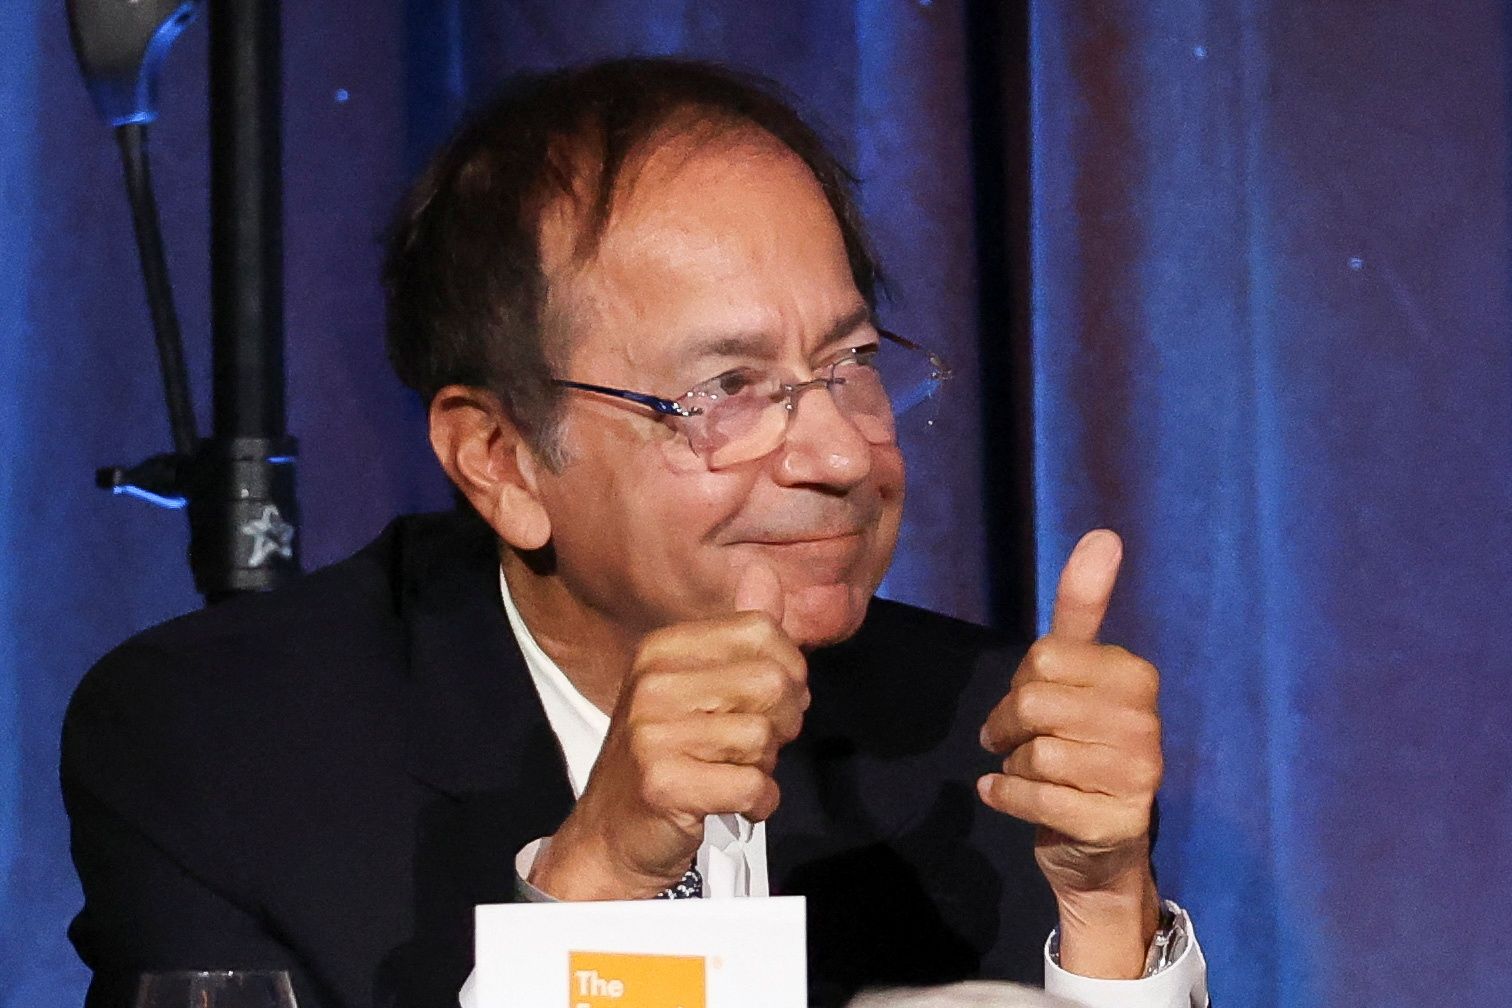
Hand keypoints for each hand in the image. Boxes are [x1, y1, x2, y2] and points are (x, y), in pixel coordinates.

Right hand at [529, 561, 807, 899]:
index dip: (788, 669)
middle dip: (782, 722)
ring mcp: (652, 734)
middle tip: (756, 746)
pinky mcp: (663, 784)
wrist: (610, 833)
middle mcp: (652, 682)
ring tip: (732, 773)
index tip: (770, 703)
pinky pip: (753, 787)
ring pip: (763, 738)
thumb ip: (737, 635)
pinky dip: (758, 803)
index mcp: (662, 648)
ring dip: (764, 766)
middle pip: (772, 683)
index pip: (762, 631)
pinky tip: (732, 804)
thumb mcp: (694, 685)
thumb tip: (765, 574)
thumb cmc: (666, 754)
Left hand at [977, 529, 1162, 977]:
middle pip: (1035, 702)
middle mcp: (1147, 724)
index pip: (1045, 658)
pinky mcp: (1114, 824)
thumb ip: (1083, 606)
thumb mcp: (1076, 673)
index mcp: (1137, 677)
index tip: (1031, 701)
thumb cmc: (1079, 745)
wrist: (1096, 847)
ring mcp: (1137, 778)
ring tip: (1028, 771)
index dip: (1021, 682)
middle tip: (1013, 740)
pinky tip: (1004, 795)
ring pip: (1035, 752)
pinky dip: (1005, 796)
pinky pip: (1035, 798)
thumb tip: (1104, 535)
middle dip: (1008, 724)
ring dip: (1012, 764)